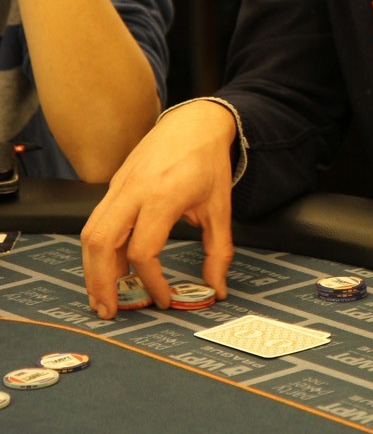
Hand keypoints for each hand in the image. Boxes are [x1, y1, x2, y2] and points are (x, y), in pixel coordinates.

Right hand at [80, 101, 236, 317]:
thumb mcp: (220, 207)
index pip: (142, 251)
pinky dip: (96, 249)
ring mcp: (119, 185)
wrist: (195, 121)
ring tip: (102, 298)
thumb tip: (216, 289)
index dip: (150, 282)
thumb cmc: (208, 162)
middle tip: (110, 312)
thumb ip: (219, 251)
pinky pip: (96, 221)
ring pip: (90, 232)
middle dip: (101, 283)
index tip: (162, 299)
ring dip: (91, 269)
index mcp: (163, 196)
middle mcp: (134, 190)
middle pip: (101, 243)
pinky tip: (108, 269)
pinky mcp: (113, 184)